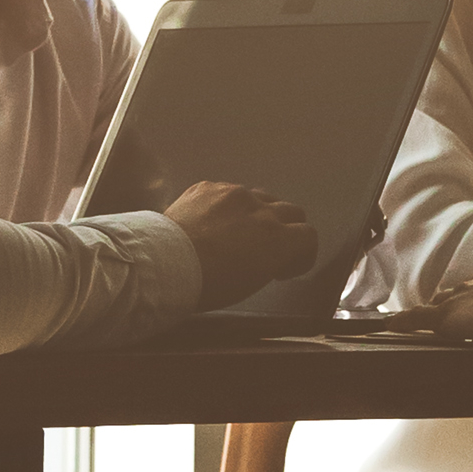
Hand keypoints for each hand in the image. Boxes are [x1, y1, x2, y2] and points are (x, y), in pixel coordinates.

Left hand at [167, 180, 316, 307]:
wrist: (163, 263)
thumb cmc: (207, 285)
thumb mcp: (250, 284)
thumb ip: (270, 261)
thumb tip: (268, 255)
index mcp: (278, 239)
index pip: (309, 236)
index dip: (301, 253)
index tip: (285, 267)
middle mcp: (262, 210)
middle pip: (292, 211)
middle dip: (286, 229)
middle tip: (267, 247)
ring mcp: (234, 194)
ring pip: (261, 197)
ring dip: (258, 214)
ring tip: (237, 232)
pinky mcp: (208, 186)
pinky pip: (227, 192)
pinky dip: (226, 206)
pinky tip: (209, 222)